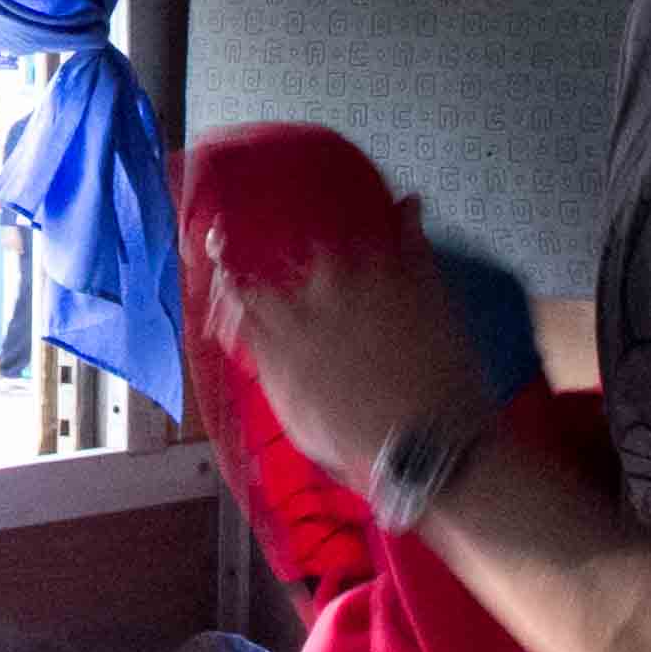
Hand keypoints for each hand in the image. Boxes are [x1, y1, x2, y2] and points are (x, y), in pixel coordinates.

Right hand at [205, 197, 499, 488]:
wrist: (427, 444)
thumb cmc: (356, 442)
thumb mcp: (295, 417)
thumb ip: (270, 367)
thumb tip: (251, 338)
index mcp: (281, 330)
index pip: (240, 290)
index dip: (230, 273)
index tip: (223, 257)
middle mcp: (316, 293)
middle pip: (291, 255)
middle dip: (289, 249)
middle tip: (293, 239)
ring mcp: (368, 278)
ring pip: (345, 236)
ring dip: (343, 229)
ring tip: (346, 214)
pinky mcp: (415, 277)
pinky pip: (409, 232)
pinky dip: (408, 218)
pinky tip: (408, 207)